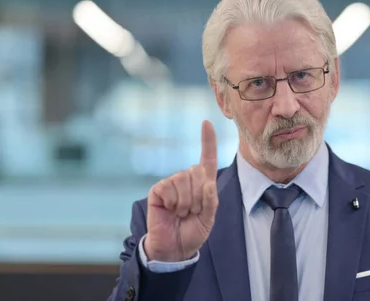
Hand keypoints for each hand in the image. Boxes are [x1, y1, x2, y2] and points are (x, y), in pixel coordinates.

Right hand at [144, 120, 218, 261]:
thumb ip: (211, 201)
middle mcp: (187, 179)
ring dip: (185, 203)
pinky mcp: (158, 190)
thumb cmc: (193, 232)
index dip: (207, 140)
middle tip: (191, 212)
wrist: (174, 248)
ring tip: (180, 214)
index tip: (206, 122)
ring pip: (184, 181)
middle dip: (198, 197)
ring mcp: (172, 183)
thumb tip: (208, 183)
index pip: (207, 158)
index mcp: (203, 183)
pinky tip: (169, 210)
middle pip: (198, 173)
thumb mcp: (208, 218)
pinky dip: (172, 202)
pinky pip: (169, 188)